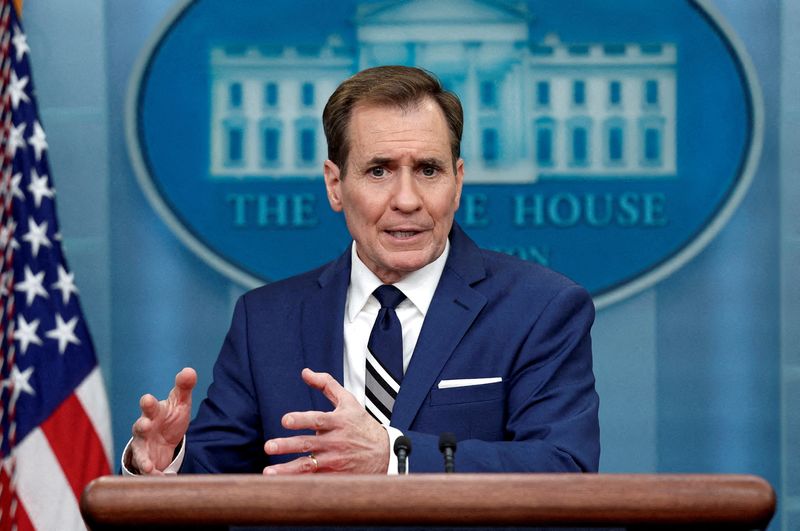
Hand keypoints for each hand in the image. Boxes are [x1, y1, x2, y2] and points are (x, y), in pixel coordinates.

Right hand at [129, 367, 196, 474]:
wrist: (165, 439)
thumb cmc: (171, 416)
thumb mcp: (180, 402)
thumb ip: (184, 387)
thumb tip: (189, 370)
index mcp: (154, 411)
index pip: (149, 405)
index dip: (148, 402)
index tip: (148, 399)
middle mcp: (144, 427)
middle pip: (140, 425)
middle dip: (141, 425)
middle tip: (144, 424)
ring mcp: (143, 445)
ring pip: (139, 451)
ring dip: (143, 458)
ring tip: (148, 466)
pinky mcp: (146, 460)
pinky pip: (146, 469)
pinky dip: (151, 473)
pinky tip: (158, 477)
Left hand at [263, 368, 388, 473]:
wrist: (384, 453)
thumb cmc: (361, 424)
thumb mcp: (348, 401)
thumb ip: (327, 384)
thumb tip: (305, 372)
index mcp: (338, 422)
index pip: (318, 419)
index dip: (301, 419)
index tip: (285, 420)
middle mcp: (335, 442)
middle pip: (308, 443)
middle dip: (287, 445)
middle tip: (268, 446)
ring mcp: (334, 461)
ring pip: (308, 466)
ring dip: (287, 470)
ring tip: (268, 472)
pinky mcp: (334, 476)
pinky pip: (314, 480)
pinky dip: (298, 483)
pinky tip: (281, 486)